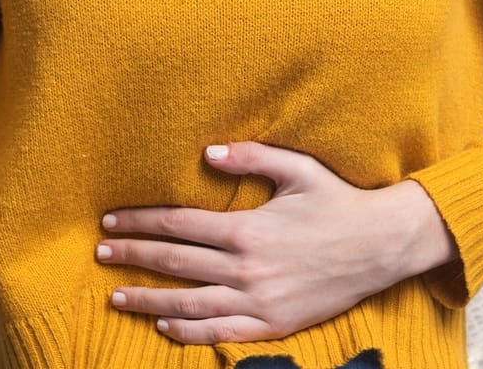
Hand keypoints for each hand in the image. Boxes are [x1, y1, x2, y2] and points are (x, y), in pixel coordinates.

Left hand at [98, 142, 457, 343]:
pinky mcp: (273, 324)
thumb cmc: (340, 202)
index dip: (141, 223)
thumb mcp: (299, 170)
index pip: (178, 226)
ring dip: (148, 300)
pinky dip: (189, 332)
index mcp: (248, 228)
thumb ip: (252, 158)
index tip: (111, 222)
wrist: (382, 246)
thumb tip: (208, 151)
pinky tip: (165, 326)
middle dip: (133, 258)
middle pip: (175, 264)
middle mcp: (248, 268)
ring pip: (189, 304)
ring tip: (116, 296)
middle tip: (100, 253)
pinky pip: (221, 333)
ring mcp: (259, 301)